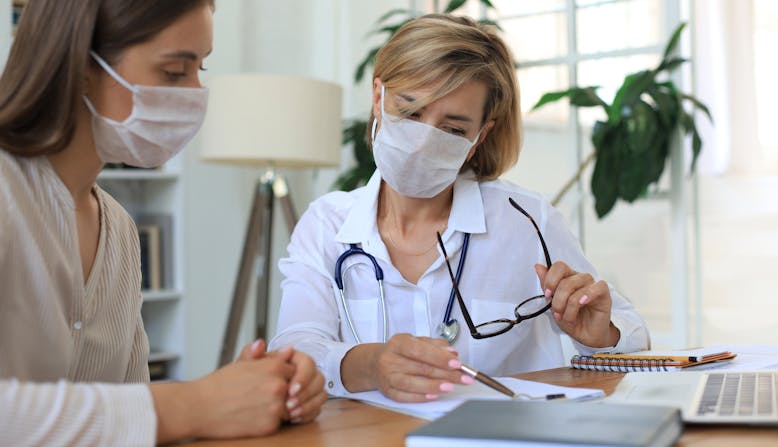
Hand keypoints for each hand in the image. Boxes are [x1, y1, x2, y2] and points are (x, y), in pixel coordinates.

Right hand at [152, 347, 294, 441]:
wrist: (199, 407)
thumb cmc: (219, 384)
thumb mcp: (243, 363)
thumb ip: (270, 356)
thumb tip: (289, 349)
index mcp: (274, 366)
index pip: (294, 370)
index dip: (281, 376)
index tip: (267, 381)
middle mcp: (278, 385)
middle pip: (293, 390)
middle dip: (281, 393)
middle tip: (258, 395)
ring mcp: (275, 406)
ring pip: (288, 408)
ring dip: (276, 408)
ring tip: (254, 405)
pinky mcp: (269, 425)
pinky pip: (278, 423)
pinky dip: (267, 421)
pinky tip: (251, 416)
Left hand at [238, 340, 326, 423]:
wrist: (249, 394)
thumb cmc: (250, 377)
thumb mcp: (248, 365)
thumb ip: (251, 354)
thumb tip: (259, 343)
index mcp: (294, 358)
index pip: (308, 363)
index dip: (302, 377)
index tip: (290, 390)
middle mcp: (306, 372)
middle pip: (319, 379)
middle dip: (306, 394)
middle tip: (290, 405)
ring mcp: (310, 387)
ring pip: (321, 394)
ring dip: (308, 405)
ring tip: (290, 413)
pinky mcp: (310, 402)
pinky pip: (318, 408)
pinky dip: (308, 414)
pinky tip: (294, 418)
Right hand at [371, 334, 471, 402]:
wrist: (375, 363)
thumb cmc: (399, 352)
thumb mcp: (415, 341)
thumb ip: (434, 345)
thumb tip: (452, 353)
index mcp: (398, 342)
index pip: (420, 350)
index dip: (439, 358)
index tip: (456, 363)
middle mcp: (390, 359)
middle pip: (420, 367)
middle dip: (445, 374)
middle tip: (463, 377)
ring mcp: (387, 376)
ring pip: (412, 383)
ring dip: (434, 386)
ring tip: (450, 386)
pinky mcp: (387, 391)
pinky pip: (405, 396)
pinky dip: (420, 397)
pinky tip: (434, 395)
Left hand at [535, 262, 619, 347]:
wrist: (585, 336)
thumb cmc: (572, 320)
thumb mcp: (553, 304)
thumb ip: (546, 285)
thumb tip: (538, 267)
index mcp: (568, 278)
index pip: (559, 267)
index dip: (550, 280)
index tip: (547, 295)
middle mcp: (580, 279)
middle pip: (566, 280)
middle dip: (558, 300)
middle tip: (557, 313)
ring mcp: (592, 285)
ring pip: (577, 285)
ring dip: (569, 305)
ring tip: (568, 318)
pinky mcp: (604, 294)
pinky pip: (597, 287)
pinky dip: (588, 295)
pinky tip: (582, 303)